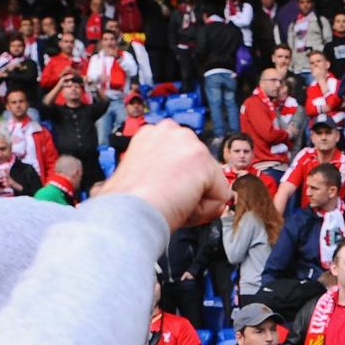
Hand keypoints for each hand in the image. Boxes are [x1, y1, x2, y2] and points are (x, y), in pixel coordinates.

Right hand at [105, 120, 232, 227]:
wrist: (125, 213)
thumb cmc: (124, 205)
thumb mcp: (137, 179)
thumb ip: (159, 175)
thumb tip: (173, 188)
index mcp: (151, 135)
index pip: (184, 160)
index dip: (176, 184)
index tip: (160, 192)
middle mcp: (170, 131)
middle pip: (201, 169)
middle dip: (189, 190)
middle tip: (166, 200)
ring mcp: (188, 143)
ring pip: (211, 183)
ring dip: (195, 201)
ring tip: (170, 203)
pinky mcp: (202, 161)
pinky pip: (220, 196)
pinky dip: (205, 211)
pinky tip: (181, 207)